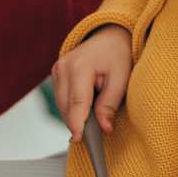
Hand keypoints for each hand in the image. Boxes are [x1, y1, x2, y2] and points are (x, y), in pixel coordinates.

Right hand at [50, 25, 131, 140]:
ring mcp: (56, 70)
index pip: (76, 102)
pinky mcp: (56, 74)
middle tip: (96, 135)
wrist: (110, 36)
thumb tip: (103, 128)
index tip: (79, 139)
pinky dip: (73, 107)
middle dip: (79, 123)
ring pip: (62, 105)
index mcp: (79, 66)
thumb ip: (110, 104)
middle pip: (66, 107)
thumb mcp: (121, 79)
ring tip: (95, 114)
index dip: (77, 124)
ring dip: (76, 115)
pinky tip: (87, 106)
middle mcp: (63, 67)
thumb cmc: (118, 55)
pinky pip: (62, 99)